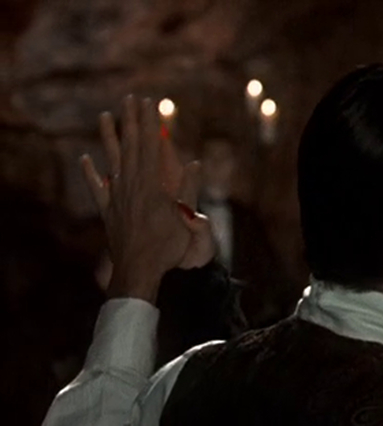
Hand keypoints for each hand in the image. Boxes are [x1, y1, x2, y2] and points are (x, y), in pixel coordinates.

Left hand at [79, 95, 212, 302]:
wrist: (139, 267)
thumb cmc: (167, 246)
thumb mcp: (186, 217)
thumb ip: (188, 188)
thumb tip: (194, 162)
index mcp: (152, 183)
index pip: (150, 145)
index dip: (149, 122)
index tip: (148, 103)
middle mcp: (131, 184)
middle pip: (130, 145)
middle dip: (131, 120)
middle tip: (130, 99)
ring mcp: (117, 195)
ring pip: (112, 159)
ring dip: (108, 137)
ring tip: (104, 116)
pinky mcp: (107, 209)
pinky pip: (97, 186)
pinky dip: (91, 172)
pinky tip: (86, 159)